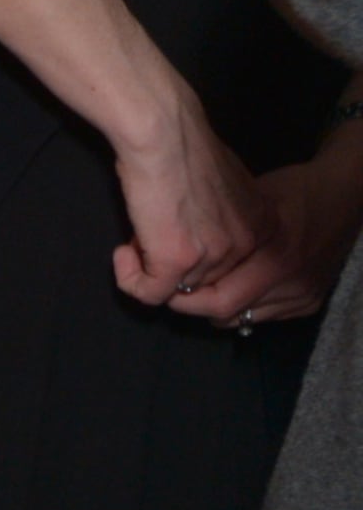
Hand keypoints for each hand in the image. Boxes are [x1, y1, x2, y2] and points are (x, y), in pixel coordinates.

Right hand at [110, 89, 272, 302]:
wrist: (163, 135)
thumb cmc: (183, 147)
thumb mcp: (221, 184)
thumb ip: (220, 214)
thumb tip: (198, 229)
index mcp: (261, 223)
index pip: (228, 265)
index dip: (194, 254)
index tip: (171, 233)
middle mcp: (246, 243)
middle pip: (202, 280)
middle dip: (170, 263)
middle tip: (148, 235)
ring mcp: (213, 255)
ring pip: (175, 289)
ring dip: (147, 268)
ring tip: (134, 237)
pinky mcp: (177, 261)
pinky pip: (149, 294)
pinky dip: (129, 279)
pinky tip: (121, 254)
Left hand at [174, 133, 362, 326]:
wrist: (348, 195)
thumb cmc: (295, 190)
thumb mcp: (253, 199)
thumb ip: (217, 228)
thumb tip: (165, 242)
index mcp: (277, 258)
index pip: (218, 301)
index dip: (184, 297)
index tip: (164, 283)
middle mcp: (292, 284)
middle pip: (226, 314)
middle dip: (194, 305)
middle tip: (176, 286)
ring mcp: (303, 296)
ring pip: (241, 319)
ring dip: (217, 306)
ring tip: (202, 284)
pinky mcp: (309, 303)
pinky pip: (262, 317)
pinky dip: (241, 305)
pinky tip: (233, 285)